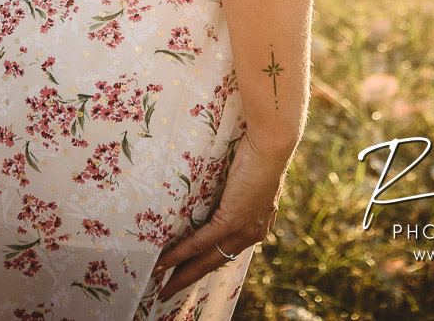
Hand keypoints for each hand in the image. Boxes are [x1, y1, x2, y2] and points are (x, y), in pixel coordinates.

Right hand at [150, 130, 290, 302]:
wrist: (269, 145)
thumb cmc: (260, 151)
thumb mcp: (249, 178)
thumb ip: (237, 190)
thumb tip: (220, 187)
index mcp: (258, 224)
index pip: (229, 250)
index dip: (209, 262)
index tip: (192, 271)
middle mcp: (252, 233)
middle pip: (216, 262)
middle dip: (192, 277)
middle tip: (170, 288)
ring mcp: (242, 229)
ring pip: (206, 260)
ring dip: (183, 274)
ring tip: (163, 284)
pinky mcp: (231, 221)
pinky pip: (201, 243)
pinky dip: (180, 255)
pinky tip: (164, 262)